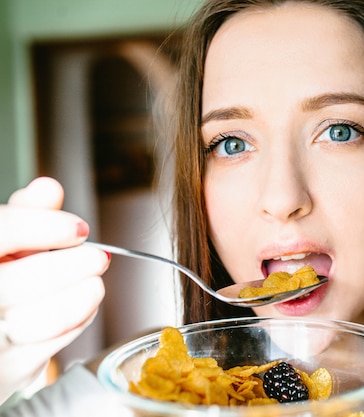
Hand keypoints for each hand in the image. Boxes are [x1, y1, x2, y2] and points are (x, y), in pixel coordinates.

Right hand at [0, 177, 108, 402]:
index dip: (42, 226)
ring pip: (45, 317)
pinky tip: (80, 302)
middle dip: (75, 265)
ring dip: (83, 295)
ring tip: (92, 281)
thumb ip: (24, 214)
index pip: (0, 233)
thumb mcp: (2, 241)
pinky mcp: (9, 368)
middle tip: (96, 257)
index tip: (76, 228)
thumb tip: (48, 189)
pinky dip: (79, 318)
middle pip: (26, 279)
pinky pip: (55, 343)